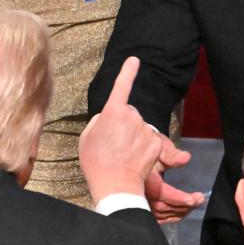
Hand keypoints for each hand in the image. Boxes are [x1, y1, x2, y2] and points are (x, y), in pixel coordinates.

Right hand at [80, 57, 164, 202]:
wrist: (115, 184)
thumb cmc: (96, 162)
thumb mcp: (87, 136)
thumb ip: (100, 121)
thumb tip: (109, 118)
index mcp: (113, 111)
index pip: (122, 86)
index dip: (128, 71)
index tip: (134, 60)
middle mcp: (132, 116)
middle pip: (129, 114)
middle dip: (123, 124)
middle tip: (112, 144)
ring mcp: (145, 129)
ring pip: (139, 128)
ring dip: (133, 137)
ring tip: (121, 154)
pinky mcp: (156, 143)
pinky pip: (148, 140)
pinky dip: (143, 148)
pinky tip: (133, 159)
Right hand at [144, 134, 205, 223]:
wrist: (133, 152)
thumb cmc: (147, 147)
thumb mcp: (158, 144)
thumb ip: (171, 153)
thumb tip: (186, 158)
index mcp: (142, 178)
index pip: (160, 193)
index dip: (178, 198)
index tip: (194, 199)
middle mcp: (138, 192)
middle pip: (161, 207)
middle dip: (183, 206)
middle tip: (199, 199)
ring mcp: (138, 201)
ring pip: (160, 215)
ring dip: (180, 212)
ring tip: (195, 204)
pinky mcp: (142, 205)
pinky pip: (156, 217)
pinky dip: (171, 216)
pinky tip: (182, 211)